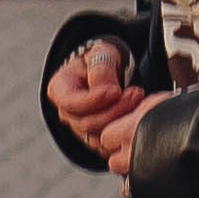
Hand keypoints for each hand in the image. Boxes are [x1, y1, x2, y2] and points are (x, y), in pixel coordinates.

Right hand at [48, 39, 145, 172]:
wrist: (110, 68)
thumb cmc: (101, 57)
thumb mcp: (100, 52)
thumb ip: (101, 69)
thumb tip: (109, 90)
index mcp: (59, 90)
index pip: (70, 103)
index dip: (94, 100)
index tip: (116, 91)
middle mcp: (67, 113)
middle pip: (86, 123)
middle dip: (114, 110)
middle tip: (136, 94)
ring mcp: (81, 129)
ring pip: (99, 137)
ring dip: (122, 121)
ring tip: (139, 100)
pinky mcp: (98, 138)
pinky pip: (110, 144)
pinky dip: (125, 131)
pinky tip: (138, 114)